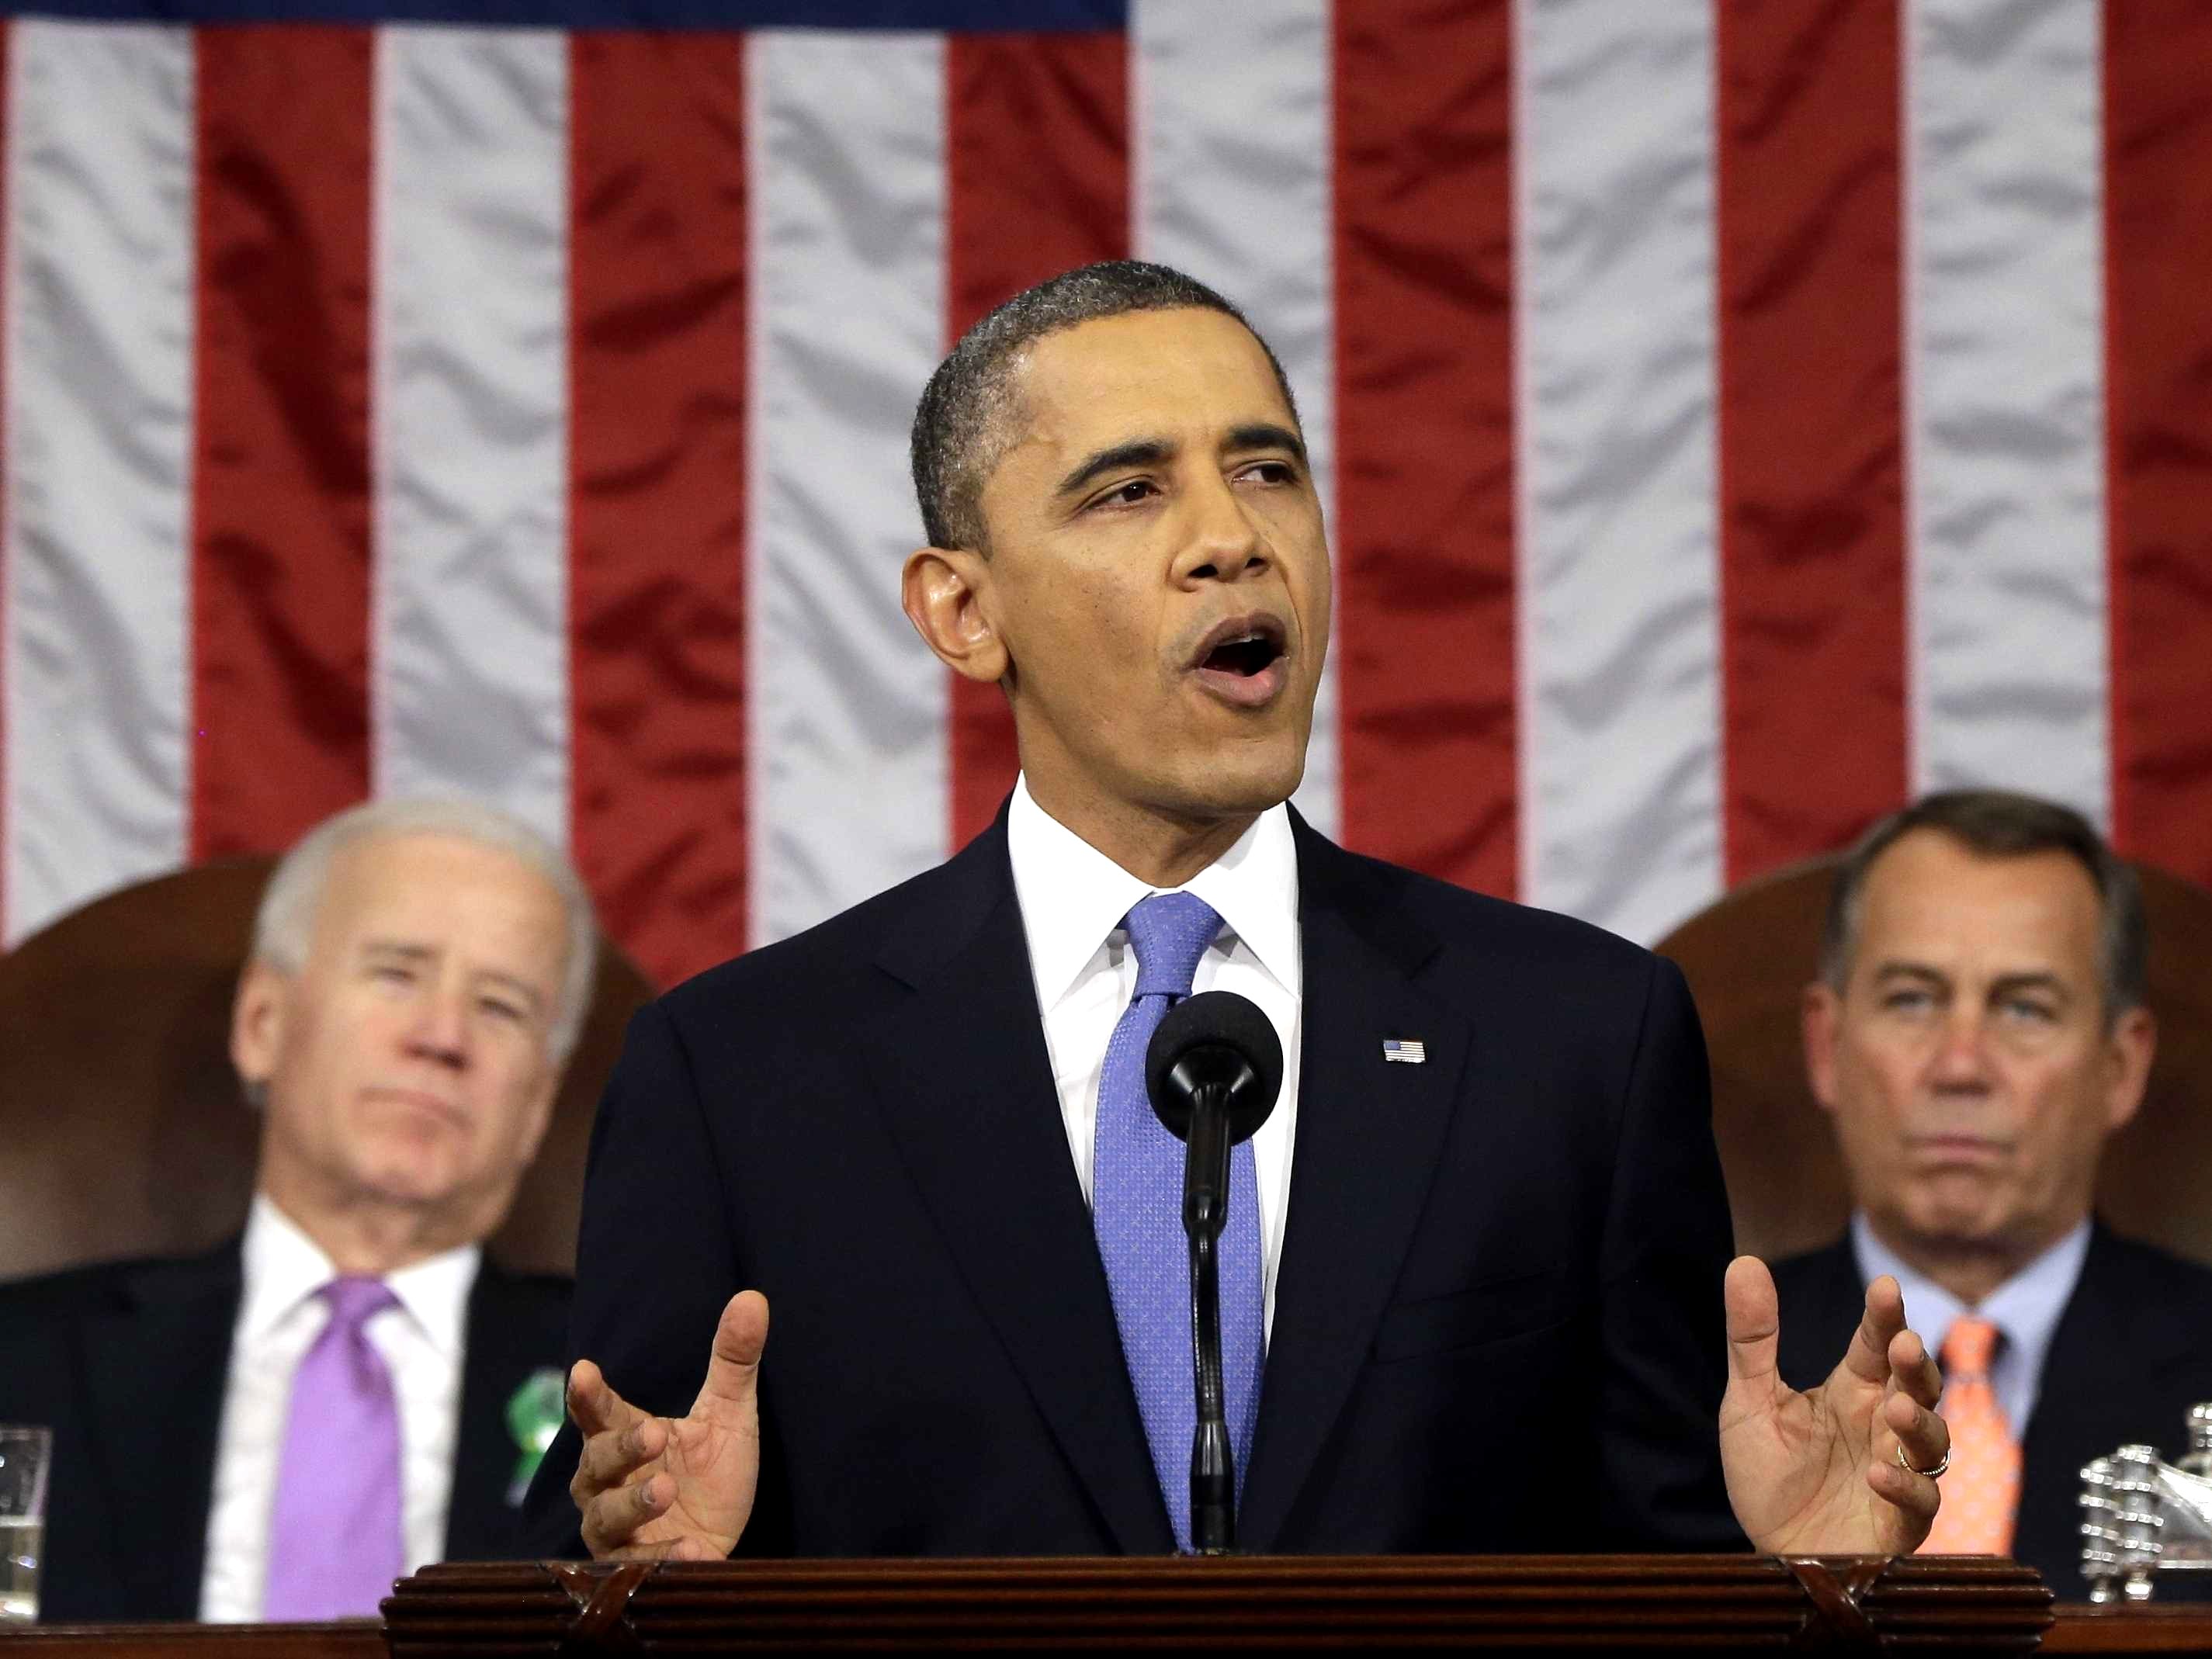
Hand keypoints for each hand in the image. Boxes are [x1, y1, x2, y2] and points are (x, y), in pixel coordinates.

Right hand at [568, 1291, 769, 1560]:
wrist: (725, 1535)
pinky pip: (637, 1565)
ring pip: (605, 1516)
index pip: (600, 1412)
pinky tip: (691, 1551)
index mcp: (626, 1436)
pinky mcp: (635, 1568)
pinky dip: (661, 1558)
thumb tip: (753, 1297)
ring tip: (665, 1489)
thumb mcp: (730, 1413)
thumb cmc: (713, 1470)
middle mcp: (609, 1482)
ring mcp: (618, 1529)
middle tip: (652, 1433)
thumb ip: (733, 1360)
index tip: (584, 1371)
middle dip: (620, 1449)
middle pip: (596, 1463)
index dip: (589, 1394)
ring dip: (633, 1502)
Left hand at [1718, 1257, 1947, 1554]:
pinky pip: (1919, 1503)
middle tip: (1904, 1343)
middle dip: (1917, 1364)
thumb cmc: (1768, 1478)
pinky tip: (1878, 1475)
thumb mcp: (1748, 1402)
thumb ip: (1751, 1339)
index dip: (1884, 1317)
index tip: (1885, 1286)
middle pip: (1918, 1386)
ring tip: (1897, 1407)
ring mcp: (1899, 1474)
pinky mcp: (1900, 1523)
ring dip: (1919, 1423)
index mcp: (1852, 1393)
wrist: (1770, 1554)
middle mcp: (1883, 1427)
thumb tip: (1744, 1261)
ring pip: (1931, 1441)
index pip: (1876, 1345)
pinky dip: (1904, 1487)